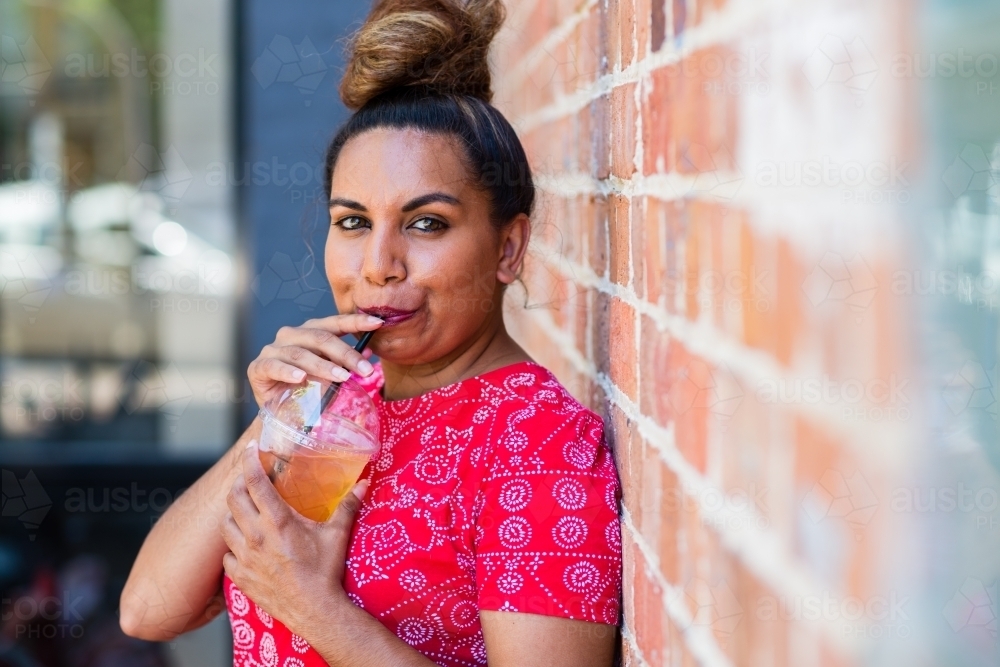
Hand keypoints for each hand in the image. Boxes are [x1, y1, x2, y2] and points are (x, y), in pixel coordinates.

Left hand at [220, 440, 367, 635]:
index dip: (250, 461)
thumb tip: (362, 484)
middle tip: (250, 481)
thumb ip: (347, 506)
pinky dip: (233, 546)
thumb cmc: (325, 571)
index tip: (250, 450)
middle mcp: (256, 536)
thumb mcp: (337, 535)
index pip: (255, 482)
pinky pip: (226, 555)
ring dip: (234, 515)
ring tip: (247, 513)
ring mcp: (244, 557)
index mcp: (278, 521)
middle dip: (240, 484)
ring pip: (225, 525)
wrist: (314, 610)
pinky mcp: (239, 576)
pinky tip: (247, 547)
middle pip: (234, 498)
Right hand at [248, 313, 382, 406]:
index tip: (378, 323)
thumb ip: (346, 363)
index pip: (335, 323)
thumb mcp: (330, 375)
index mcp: (309, 332)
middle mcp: (290, 335)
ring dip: (323, 365)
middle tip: (365, 370)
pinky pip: (274, 366)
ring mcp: (272, 350)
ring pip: (301, 353)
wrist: (279, 411)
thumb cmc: (307, 388)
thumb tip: (370, 354)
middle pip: (321, 338)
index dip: (356, 322)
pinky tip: (300, 378)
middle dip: (346, 354)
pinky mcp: (258, 367)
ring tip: (341, 377)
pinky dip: (288, 371)